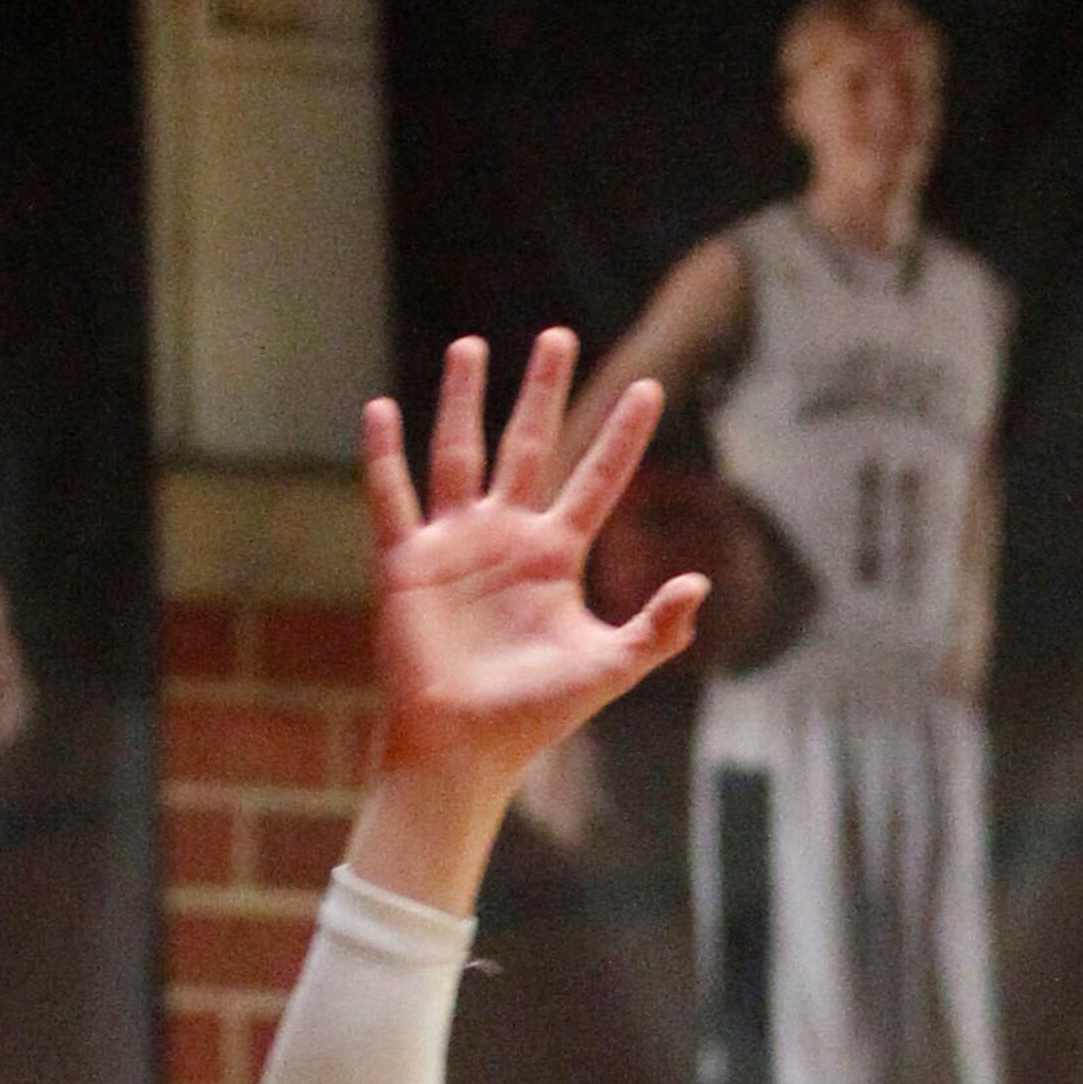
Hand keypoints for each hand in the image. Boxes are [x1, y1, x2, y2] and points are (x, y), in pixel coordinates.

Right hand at [360, 332, 703, 849]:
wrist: (465, 747)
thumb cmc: (534, 714)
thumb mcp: (608, 668)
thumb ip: (656, 629)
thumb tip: (700, 585)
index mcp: (555, 556)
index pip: (598, 478)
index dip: (622, 434)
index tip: (649, 387)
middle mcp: (506, 536)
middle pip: (529, 444)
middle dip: (543, 391)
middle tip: (560, 335)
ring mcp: (454, 543)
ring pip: (459, 452)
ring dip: (462, 399)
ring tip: (471, 346)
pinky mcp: (406, 561)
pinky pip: (392, 496)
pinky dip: (384, 454)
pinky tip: (382, 408)